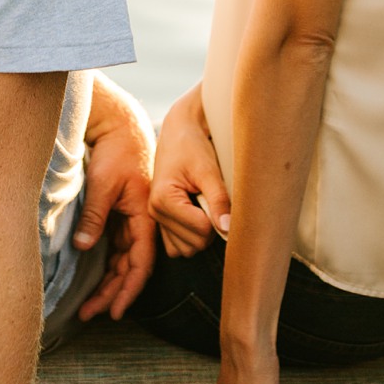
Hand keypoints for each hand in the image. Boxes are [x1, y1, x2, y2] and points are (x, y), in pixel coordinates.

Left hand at [74, 73, 156, 320]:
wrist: (122, 127)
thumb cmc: (117, 152)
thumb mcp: (104, 184)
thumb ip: (95, 216)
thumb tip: (84, 246)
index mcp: (145, 217)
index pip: (140, 264)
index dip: (128, 290)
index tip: (114, 312)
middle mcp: (141, 224)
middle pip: (130, 269)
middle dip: (111, 294)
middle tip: (89, 315)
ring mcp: (131, 221)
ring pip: (121, 262)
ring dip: (107, 284)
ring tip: (88, 306)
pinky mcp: (120, 216)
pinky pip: (115, 250)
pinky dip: (105, 267)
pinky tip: (93, 282)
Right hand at [148, 84, 230, 257]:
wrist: (179, 133)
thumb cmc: (192, 147)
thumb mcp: (209, 171)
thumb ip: (219, 200)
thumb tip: (228, 229)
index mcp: (163, 199)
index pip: (201, 230)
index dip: (218, 217)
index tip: (217, 195)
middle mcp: (155, 212)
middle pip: (194, 245)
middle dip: (209, 227)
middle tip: (210, 199)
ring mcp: (157, 218)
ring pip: (186, 250)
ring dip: (200, 234)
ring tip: (202, 206)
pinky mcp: (161, 221)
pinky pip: (178, 246)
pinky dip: (190, 237)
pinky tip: (196, 214)